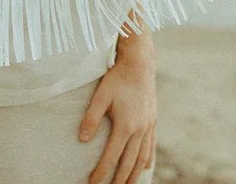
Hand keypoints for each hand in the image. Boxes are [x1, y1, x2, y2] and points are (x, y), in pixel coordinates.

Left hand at [81, 10, 156, 183]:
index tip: (92, 183)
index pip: (112, 156)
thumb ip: (90, 118)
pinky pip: (151, 146)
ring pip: (142, 158)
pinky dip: (147, 160)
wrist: (140, 64)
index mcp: (126, 125)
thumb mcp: (100, 96)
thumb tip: (82, 140)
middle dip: (120, 180)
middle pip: (129, 163)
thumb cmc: (117, 78)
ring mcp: (149, 125)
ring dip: (135, 175)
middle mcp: (140, 129)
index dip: (101, 172)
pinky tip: (144, 167)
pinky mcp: (153, 120)